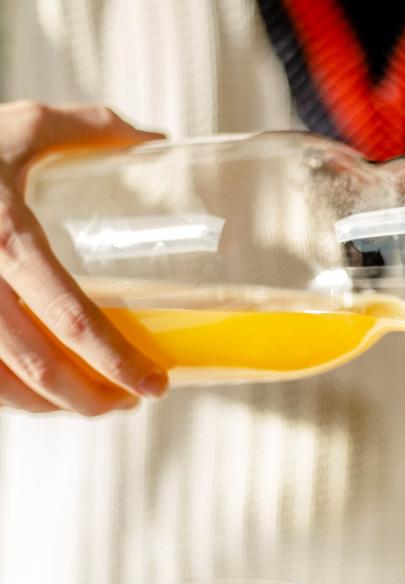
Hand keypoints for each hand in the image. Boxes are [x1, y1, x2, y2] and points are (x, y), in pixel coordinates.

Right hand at [0, 101, 168, 415]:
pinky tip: (42, 392)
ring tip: (99, 401)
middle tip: (137, 400)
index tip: (157, 381)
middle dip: (92, 398)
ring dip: (52, 405)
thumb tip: (156, 138)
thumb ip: (89, 126)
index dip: (117, 360)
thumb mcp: (21, 124)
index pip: (70, 316)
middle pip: (37, 366)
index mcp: (4, 235)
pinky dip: (9, 395)